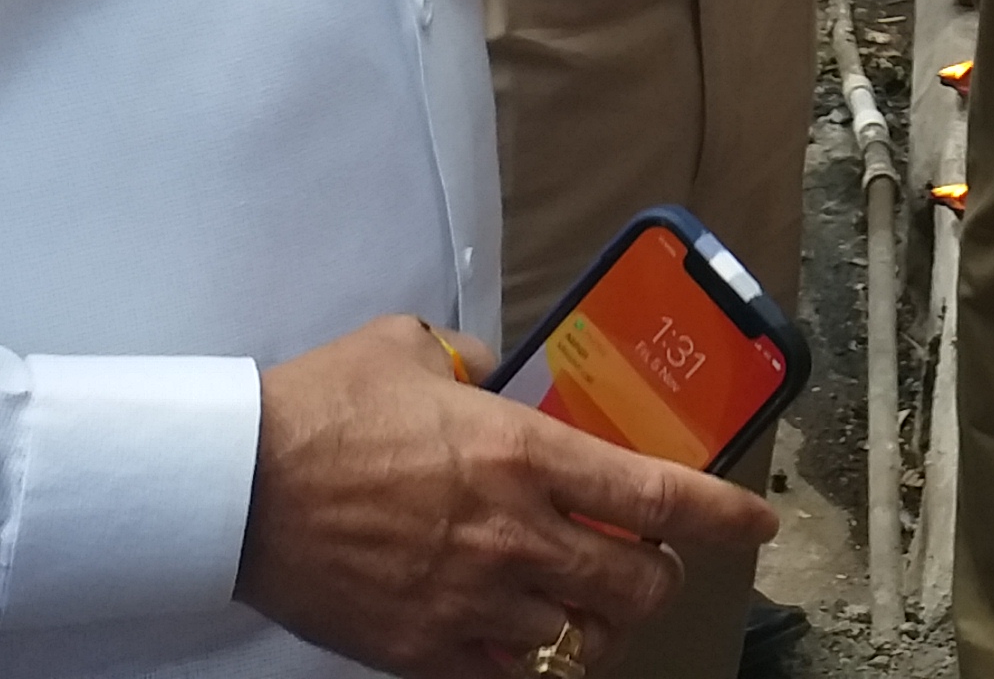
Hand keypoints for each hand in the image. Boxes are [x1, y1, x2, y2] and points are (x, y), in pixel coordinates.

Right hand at [237, 316, 778, 678]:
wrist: (238, 486)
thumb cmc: (320, 410)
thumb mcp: (407, 347)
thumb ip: (466, 357)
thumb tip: (488, 368)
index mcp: (524, 453)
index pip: (658, 495)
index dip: (723, 516)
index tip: (755, 523)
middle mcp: (517, 533)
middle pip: (637, 585)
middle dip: (656, 578)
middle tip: (644, 563)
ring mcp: (474, 601)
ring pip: (581, 639)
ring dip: (594, 624)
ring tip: (582, 606)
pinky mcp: (427, 651)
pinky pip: (512, 677)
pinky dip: (530, 663)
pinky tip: (522, 641)